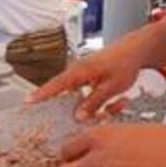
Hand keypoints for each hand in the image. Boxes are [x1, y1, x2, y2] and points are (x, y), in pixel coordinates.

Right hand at [26, 34, 148, 120]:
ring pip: (80, 96)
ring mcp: (84, 74)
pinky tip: (119, 102)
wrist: (137, 49)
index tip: (28, 101)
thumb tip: (78, 116)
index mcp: (81, 71)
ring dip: (94, 106)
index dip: (42, 94)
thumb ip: (93, 102)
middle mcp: (79, 71)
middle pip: (66, 93)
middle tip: (75, 117)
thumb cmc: (125, 62)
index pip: (57, 84)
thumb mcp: (111, 87)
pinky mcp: (91, 77)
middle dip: (73, 108)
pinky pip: (89, 94)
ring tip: (115, 105)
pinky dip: (101, 101)